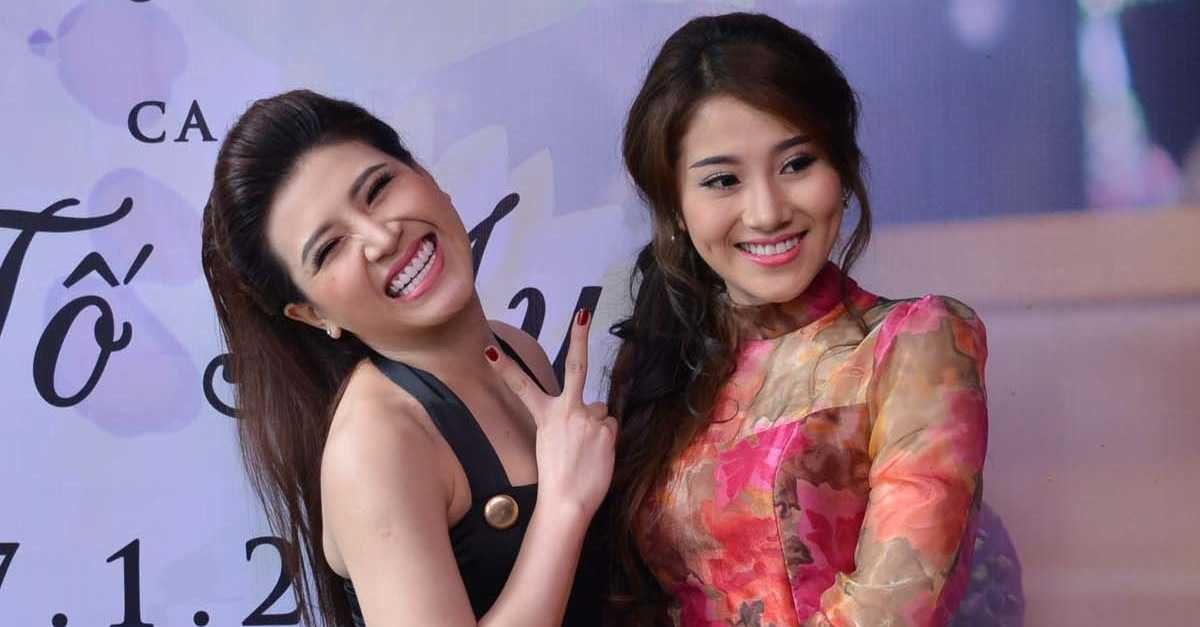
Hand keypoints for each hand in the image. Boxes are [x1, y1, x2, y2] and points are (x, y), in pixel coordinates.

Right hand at [485, 309, 616, 515]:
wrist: (567, 502)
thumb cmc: (558, 478)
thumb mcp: (553, 443)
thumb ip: (572, 419)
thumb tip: (594, 407)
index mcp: (547, 416)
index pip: (523, 386)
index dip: (505, 368)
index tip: (489, 350)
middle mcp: (567, 411)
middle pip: (577, 368)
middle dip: (580, 337)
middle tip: (583, 314)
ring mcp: (589, 419)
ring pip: (599, 411)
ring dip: (597, 426)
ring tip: (587, 451)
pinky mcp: (606, 430)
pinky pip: (610, 427)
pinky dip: (607, 439)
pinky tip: (597, 455)